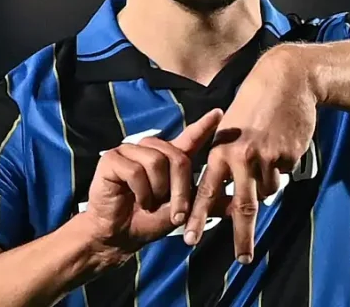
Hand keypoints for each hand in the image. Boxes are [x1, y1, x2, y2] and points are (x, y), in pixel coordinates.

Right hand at [78, 108, 223, 260]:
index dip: (204, 125)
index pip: (189, 137)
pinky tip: (135, 199)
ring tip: (150, 203)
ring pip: (157, 162)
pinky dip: (140, 192)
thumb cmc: (148, 222)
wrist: (118, 236)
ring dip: (157, 191)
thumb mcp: (183, 213)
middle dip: (181, 190)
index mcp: (168, 158)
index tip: (219, 112)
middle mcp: (150, 149)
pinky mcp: (112, 158)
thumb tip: (237, 203)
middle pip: (177, 157)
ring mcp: (130, 150)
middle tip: (176, 213)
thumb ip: (206, 203)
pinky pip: (135, 171)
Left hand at [184, 46, 316, 262]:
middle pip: (242, 206)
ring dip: (265, 186)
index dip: (196, 216)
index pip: (206, 191)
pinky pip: (282, 174)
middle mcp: (241, 157)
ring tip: (267, 158)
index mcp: (221, 150)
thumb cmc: (254, 102)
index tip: (187, 238)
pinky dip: (280, 168)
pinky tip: (280, 146)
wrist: (286, 80)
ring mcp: (267, 158)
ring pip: (266, 190)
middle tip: (242, 259)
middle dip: (242, 236)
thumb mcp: (229, 127)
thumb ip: (224, 157)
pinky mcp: (288, 156)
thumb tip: (224, 190)